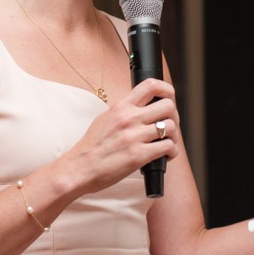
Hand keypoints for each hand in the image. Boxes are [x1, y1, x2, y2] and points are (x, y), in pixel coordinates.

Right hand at [62, 78, 180, 194]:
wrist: (79, 169)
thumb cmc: (91, 147)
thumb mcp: (105, 119)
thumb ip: (124, 112)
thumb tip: (141, 108)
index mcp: (121, 107)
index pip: (150, 85)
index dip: (167, 90)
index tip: (169, 98)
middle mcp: (129, 118)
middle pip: (168, 106)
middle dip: (174, 117)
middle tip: (169, 126)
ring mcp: (134, 136)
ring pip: (170, 127)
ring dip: (174, 136)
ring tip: (167, 143)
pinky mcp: (139, 155)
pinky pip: (168, 147)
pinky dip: (172, 152)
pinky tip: (165, 156)